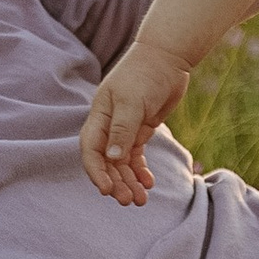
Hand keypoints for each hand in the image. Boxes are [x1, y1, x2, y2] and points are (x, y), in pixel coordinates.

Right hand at [80, 36, 194, 202]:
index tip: (106, 190)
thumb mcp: (132, 101)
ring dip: (129, 181)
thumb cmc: (145, 74)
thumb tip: (113, 158)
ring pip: (122, 162)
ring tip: (140, 200)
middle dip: (116, 182)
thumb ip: (123, 129)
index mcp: (99, 116)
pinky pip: (136, 155)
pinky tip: (148, 183)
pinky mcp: (141, 128)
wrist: (167, 57)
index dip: (96, 171)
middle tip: (129, 201)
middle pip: (107, 161)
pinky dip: (141, 170)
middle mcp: (109, 125)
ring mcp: (125, 128)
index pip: (91, 150)